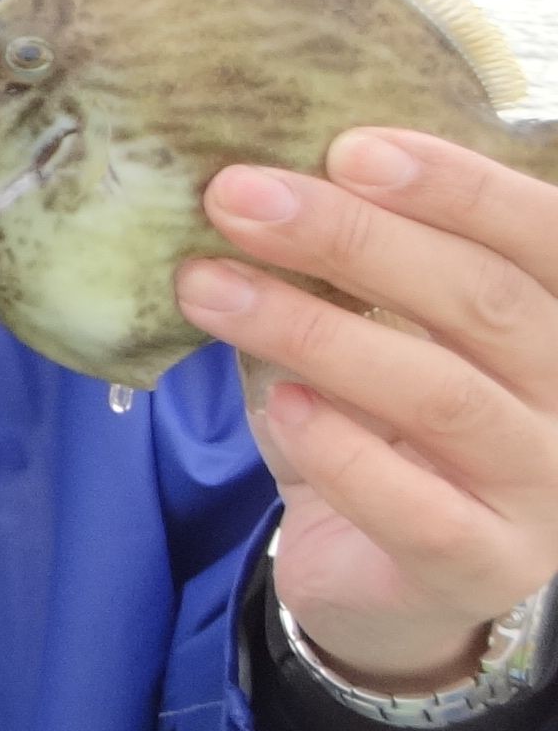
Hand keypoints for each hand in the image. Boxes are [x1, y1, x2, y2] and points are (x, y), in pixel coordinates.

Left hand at [181, 129, 557, 689]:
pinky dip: (340, 447)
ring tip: (207, 286)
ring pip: (439, 394)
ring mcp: (540, 492)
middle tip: (238, 197)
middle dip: (354, 239)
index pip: (543, 237)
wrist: (385, 582)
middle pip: (483, 302)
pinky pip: (417, 506)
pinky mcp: (480, 567)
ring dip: (311, 330)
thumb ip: (353, 274)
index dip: (458, 187)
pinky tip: (275, 404)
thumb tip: (257, 184)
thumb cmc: (382, 435)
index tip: (349, 147)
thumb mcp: (378, 337)